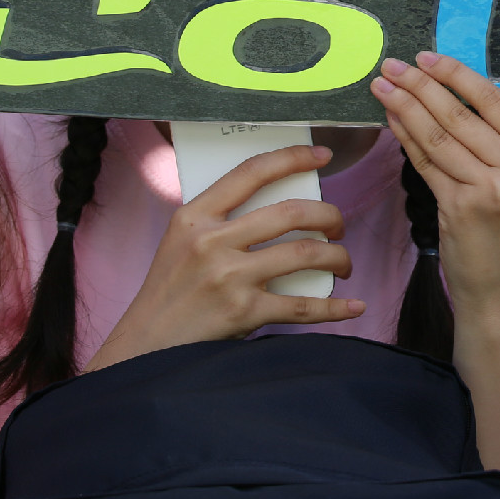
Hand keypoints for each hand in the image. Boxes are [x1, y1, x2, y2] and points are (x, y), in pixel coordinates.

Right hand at [86, 143, 359, 370]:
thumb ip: (221, 219)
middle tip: (338, 225)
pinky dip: (334, 308)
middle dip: (329, 216)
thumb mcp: (181, 240)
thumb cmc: (171, 289)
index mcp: (195, 215)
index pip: (251, 172)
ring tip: (343, 263)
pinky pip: (302, 306)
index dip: (292, 157)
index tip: (323, 155)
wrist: (146, 344)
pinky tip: (354, 306)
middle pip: (291, 212)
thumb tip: (283, 204)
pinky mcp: (243, 312)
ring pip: (305, 254)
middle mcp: (212, 241)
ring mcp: (229, 277)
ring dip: (337, 257)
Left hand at [373, 51, 499, 498]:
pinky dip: (405, 138)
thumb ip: (493, 141)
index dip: (459, 76)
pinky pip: (427, 163)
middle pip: (462, 116)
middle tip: (393, 64)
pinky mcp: (463, 208)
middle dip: (423, 85)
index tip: (429, 57)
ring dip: (407, 105)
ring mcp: (494, 190)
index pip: (496, 102)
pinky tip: (390, 119)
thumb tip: (446, 92)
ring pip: (440, 136)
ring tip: (383, 84)